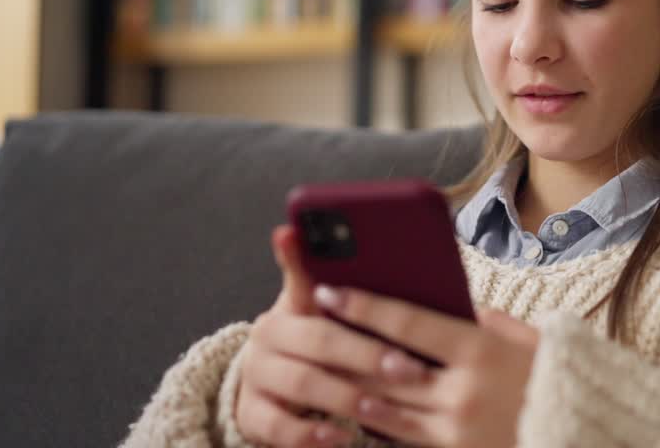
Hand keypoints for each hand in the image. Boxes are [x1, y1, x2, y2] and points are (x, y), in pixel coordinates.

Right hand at [234, 226, 433, 446]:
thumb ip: (341, 281)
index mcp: (290, 303)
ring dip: (344, 395)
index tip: (352, 286)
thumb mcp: (324, 310)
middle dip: (366, 354)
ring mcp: (256, 375)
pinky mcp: (250, 414)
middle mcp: (267, 335)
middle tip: (408, 367)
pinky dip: (311, 434)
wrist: (269, 383)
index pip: (308, 284)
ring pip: (302, 383)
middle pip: (319, 339)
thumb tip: (319, 232)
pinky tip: (340, 437)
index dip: (330, 283)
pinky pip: (278, 427)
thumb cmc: (315, 340)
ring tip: (379, 406)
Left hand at [311, 284, 539, 447]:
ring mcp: (455, 429)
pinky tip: (352, 407)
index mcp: (480, 350)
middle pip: (385, 366)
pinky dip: (374, 422)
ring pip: (384, 407)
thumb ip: (476, 319)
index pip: (407, 323)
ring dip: (347, 386)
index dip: (363, 306)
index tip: (327, 290)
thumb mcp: (519, 336)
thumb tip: (437, 303)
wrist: (581, 431)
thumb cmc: (550, 374)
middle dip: (343, 345)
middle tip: (308, 325)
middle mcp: (462, 391)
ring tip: (317, 365)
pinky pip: (401, 438)